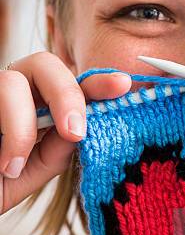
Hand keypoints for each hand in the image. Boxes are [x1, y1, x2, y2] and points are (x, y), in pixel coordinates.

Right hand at [0, 52, 131, 214]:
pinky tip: (5, 164)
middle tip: (75, 131)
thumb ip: (59, 147)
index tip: (123, 85)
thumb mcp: (33, 171)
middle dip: (67, 94)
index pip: (72, 84)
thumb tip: (90, 121)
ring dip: (23, 124)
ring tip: (16, 165)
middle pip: (46, 63)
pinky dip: (8, 132)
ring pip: (13, 79)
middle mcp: (14, 92)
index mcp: (38, 105)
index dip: (97, 81)